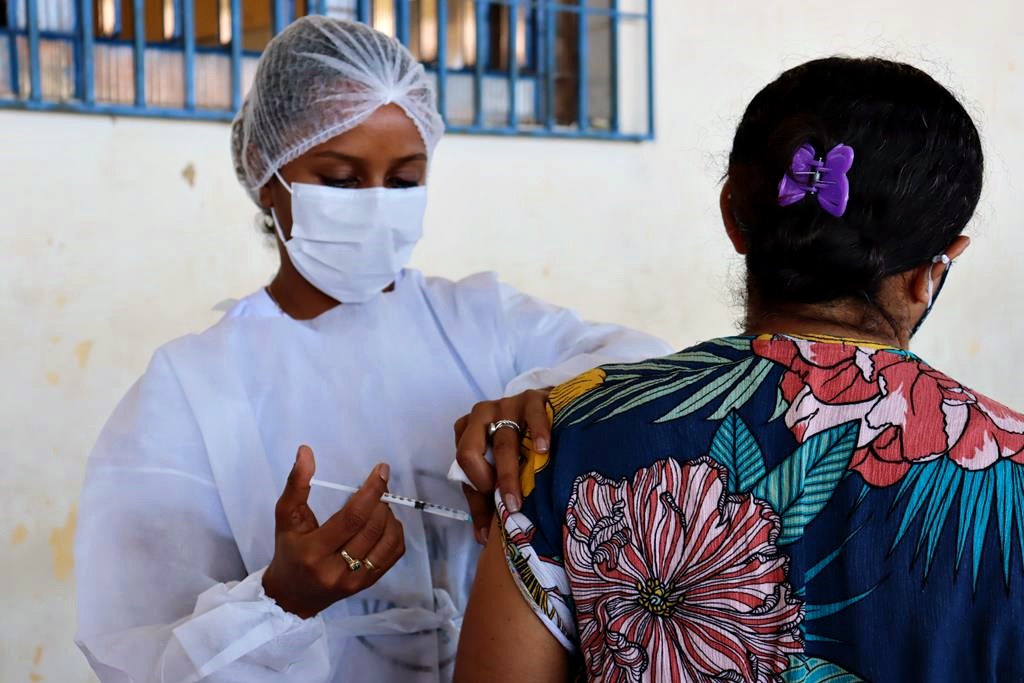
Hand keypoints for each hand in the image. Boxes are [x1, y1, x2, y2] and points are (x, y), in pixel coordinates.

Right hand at [263, 445, 405, 618]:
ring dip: (389, 516)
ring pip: (388, 541)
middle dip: (380, 501)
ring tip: (378, 506)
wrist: (291, 596)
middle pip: (373, 528)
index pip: (352, 518)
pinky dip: (395, 533)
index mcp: (313, 551)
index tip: (381, 471)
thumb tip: (306, 451)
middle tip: (377, 487)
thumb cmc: (288, 551)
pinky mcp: (367, 585)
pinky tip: (383, 524)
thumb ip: (296, 484)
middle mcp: (336, 570)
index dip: (371, 491)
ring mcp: (355, 581)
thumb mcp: (285, 517)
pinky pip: (394, 554)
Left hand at [454, 389, 551, 544]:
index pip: (460, 462)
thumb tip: (483, 539)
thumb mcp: (498, 469)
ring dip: (510, 473)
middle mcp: (481, 414)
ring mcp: (507, 404)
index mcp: (466, 430)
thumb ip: (486, 499)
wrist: (550, 410)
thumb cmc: (520, 445)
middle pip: (469, 449)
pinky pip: (533, 415)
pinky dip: (538, 434)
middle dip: (486, 482)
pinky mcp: (534, 397)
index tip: (494, 510)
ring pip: (503, 440)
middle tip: (506, 505)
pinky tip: (544, 451)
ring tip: (520, 498)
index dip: (474, 487)